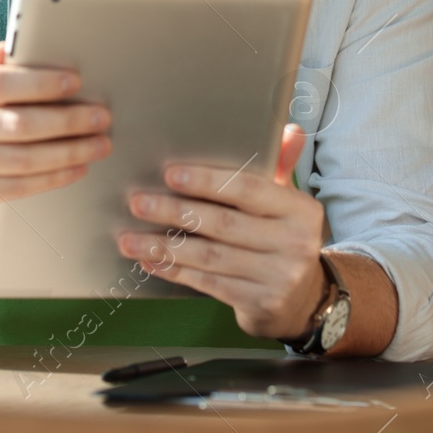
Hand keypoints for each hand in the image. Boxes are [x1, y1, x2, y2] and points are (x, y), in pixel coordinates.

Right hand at [0, 41, 110, 218]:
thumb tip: (10, 46)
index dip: (40, 83)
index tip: (76, 82)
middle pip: (17, 124)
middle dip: (67, 121)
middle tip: (101, 118)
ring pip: (22, 159)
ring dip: (68, 152)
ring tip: (98, 144)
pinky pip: (17, 187)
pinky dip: (53, 178)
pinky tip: (76, 168)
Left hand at [116, 123, 327, 339]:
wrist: (304, 298)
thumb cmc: (282, 238)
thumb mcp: (286, 203)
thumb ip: (281, 166)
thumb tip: (289, 129)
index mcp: (300, 210)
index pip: (250, 189)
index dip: (208, 181)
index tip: (170, 174)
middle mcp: (295, 243)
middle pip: (224, 223)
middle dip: (175, 212)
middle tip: (138, 203)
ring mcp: (279, 277)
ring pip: (210, 257)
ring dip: (164, 247)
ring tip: (129, 240)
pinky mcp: (260, 303)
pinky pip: (208, 284)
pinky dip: (175, 271)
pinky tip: (149, 262)